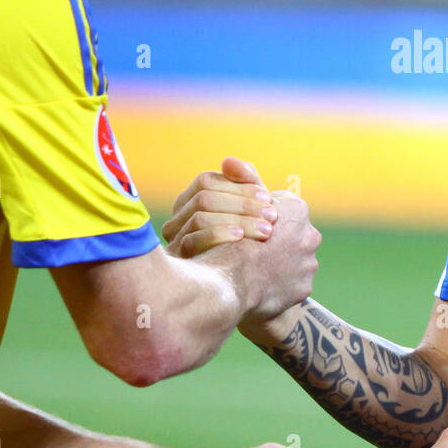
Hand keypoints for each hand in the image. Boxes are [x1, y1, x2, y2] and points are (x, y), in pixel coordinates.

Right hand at [163, 158, 278, 251]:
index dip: (239, 186)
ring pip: (200, 217)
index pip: (207, 181)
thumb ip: (246, 185)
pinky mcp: (178, 261)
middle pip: (204, 198)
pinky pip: (192, 240)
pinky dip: (219, 235)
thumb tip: (228, 160)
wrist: (243, 288)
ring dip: (237, 220)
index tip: (268, 197)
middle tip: (273, 215)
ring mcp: (174, 240)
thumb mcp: (251, 213)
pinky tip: (242, 240)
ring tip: (267, 230)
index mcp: (190, 203)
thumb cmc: (249, 245)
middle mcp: (177, 219)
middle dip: (242, 204)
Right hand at [196, 189, 319, 323]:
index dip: (261, 215)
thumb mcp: (234, 204)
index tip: (248, 226)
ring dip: (279, 263)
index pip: (282, 208)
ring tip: (255, 269)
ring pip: (294, 260)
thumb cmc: (228, 240)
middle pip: (291, 235)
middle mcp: (311, 235)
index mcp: (297, 210)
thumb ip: (241, 183)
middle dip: (275, 240)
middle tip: (253, 249)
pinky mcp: (304, 288)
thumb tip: (230, 160)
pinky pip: (292, 284)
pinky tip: (261, 285)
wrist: (230, 285)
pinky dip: (280, 284)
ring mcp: (309, 264)